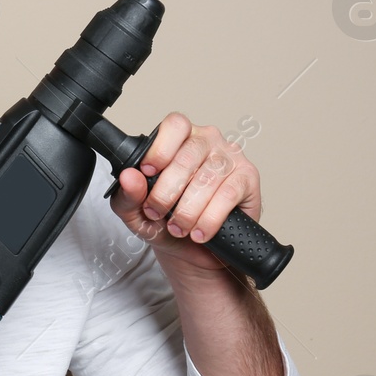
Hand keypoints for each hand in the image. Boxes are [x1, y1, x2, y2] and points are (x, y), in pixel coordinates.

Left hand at [108, 111, 261, 280]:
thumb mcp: (138, 213)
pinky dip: (209, 218)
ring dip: (188, 210)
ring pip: (207, 178)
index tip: (148, 172)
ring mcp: (230, 157)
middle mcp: (207, 141)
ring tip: (179, 228)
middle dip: (167, 191)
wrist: (194, 251)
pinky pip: (227, 194)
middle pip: (187, 156)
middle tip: (157, 213)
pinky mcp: (247, 177)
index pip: (175, 125)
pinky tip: (199, 232)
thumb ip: (127, 195)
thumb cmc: (165, 222)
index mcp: (179, 139)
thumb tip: (128, 176)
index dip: (160, 148)